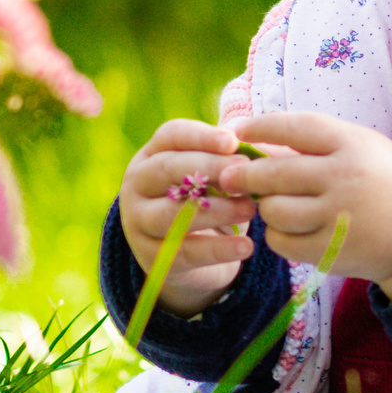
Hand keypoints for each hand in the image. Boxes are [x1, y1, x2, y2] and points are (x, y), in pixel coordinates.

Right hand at [116, 119, 260, 317]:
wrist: (192, 256)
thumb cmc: (206, 201)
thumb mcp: (214, 177)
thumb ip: (227, 160)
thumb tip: (255, 147)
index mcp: (151, 155)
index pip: (171, 135)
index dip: (202, 136)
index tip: (233, 142)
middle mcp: (136, 184)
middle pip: (167, 168)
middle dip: (209, 168)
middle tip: (244, 173)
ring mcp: (138, 221)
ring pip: (171, 213)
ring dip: (215, 210)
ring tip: (250, 210)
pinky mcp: (150, 256)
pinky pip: (184, 252)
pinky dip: (218, 249)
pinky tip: (246, 246)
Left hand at [220, 112, 391, 297]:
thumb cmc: (386, 182)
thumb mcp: (361, 148)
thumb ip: (314, 145)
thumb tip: (256, 144)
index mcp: (352, 144)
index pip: (294, 128)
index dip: (259, 128)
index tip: (235, 132)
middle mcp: (344, 177)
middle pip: (274, 173)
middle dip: (242, 174)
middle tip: (228, 177)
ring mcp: (338, 216)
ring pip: (274, 210)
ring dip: (265, 208)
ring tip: (275, 206)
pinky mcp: (333, 250)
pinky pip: (282, 242)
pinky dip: (276, 236)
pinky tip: (288, 230)